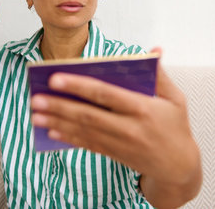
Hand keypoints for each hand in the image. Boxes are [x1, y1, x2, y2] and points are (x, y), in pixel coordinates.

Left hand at [31, 48, 201, 205]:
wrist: (179, 166)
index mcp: (142, 108)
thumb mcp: (175, 99)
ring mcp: (120, 143)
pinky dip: (69, 138)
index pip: (105, 94)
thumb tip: (154, 49)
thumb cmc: (176, 127)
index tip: (55, 78)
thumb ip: (161, 75)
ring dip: (57, 123)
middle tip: (36, 99)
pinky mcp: (114, 153)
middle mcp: (128, 127)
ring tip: (35, 115)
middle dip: (59, 106)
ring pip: (83, 131)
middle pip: (88, 115)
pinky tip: (51, 132)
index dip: (79, 86)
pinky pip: (88, 145)